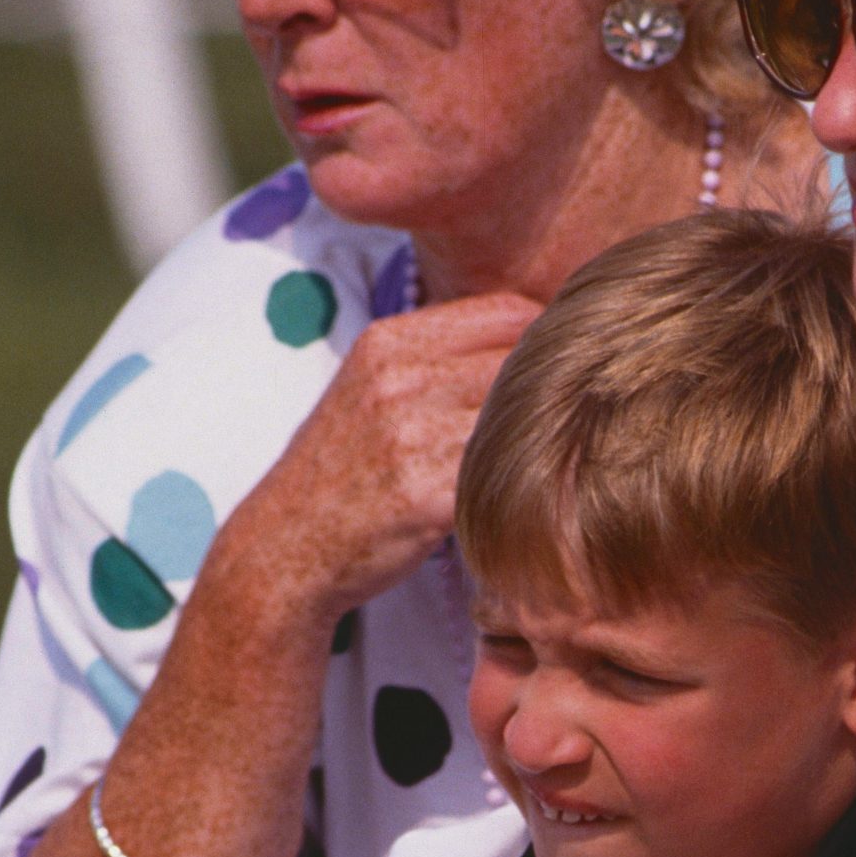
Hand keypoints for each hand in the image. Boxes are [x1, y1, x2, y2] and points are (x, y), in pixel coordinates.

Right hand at [228, 292, 540, 622]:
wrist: (286, 545)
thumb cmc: (345, 470)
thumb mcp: (374, 389)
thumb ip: (438, 359)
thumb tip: (532, 335)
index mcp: (389, 341)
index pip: (507, 310)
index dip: (546, 340)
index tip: (561, 374)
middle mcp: (398, 378)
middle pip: (522, 361)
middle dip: (552, 393)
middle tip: (569, 422)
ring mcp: (408, 434)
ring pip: (519, 417)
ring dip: (541, 442)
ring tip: (548, 463)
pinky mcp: (422, 493)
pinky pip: (502, 475)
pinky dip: (523, 487)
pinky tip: (524, 500)